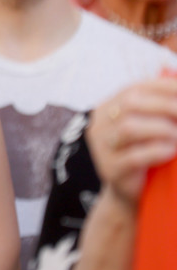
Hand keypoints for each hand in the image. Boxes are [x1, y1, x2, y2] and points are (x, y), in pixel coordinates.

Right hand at [87, 72, 176, 205]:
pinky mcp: (110, 169)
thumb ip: (161, 107)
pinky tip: (171, 151)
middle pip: (130, 103)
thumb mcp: (152, 126)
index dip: (164, 86)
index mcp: (109, 106)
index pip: (135, 87)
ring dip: (162, 129)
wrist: (131, 193)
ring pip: (129, 127)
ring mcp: (101, 146)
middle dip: (166, 106)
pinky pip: (133, 156)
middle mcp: (100, 122)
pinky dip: (157, 151)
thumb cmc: (147, 153)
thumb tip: (174, 76)